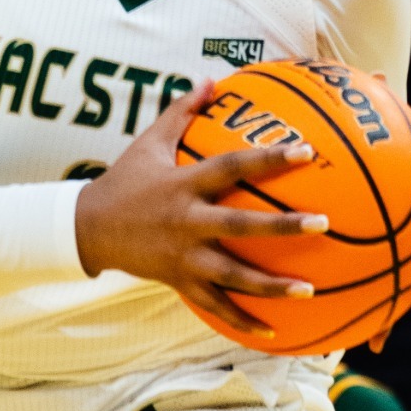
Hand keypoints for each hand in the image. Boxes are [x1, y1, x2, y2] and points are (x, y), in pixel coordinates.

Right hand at [74, 80, 327, 336]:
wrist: (88, 229)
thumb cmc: (125, 181)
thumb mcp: (149, 142)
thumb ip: (182, 111)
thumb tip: (212, 80)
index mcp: (183, 183)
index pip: (231, 167)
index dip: (268, 158)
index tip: (306, 151)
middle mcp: (186, 221)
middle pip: (239, 224)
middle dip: (281, 226)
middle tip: (322, 223)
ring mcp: (183, 256)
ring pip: (231, 274)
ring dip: (270, 284)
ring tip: (308, 289)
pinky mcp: (178, 281)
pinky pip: (214, 304)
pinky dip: (241, 319)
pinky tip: (274, 331)